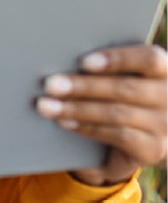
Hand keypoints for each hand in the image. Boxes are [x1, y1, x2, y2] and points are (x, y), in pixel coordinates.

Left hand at [36, 45, 166, 185]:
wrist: (132, 140)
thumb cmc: (116, 95)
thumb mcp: (116, 77)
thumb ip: (102, 67)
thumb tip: (61, 53)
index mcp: (164, 69)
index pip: (149, 58)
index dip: (117, 58)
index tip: (83, 62)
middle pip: (125, 88)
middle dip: (83, 86)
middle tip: (50, 84)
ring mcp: (165, 125)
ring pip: (117, 113)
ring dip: (76, 108)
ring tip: (47, 105)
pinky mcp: (153, 149)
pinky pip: (118, 135)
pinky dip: (87, 127)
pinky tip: (65, 122)